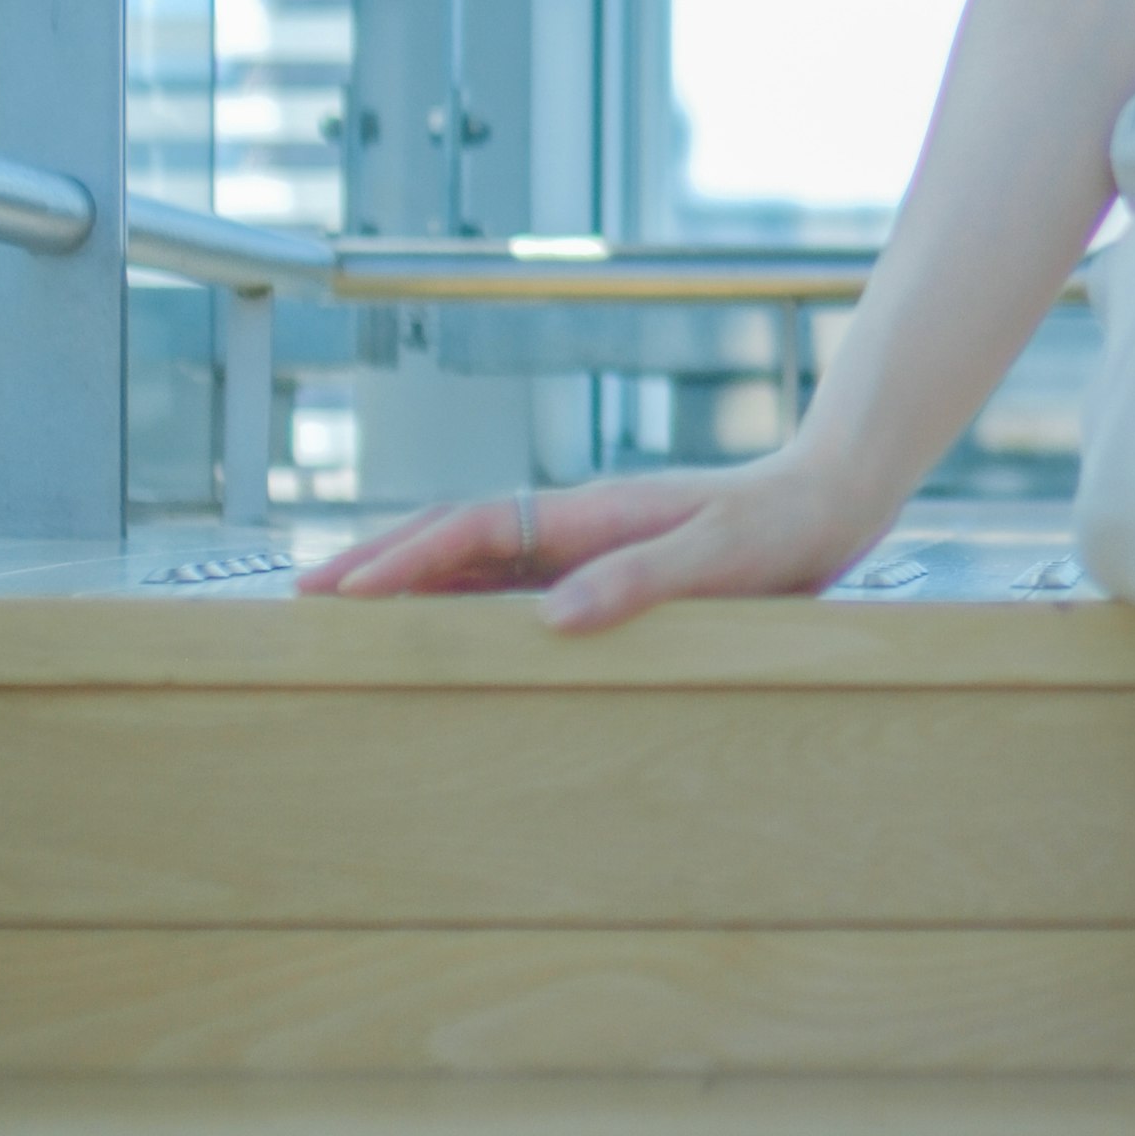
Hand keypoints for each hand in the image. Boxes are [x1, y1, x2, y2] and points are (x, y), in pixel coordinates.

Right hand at [296, 449, 877, 631]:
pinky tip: (448, 633)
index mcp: (590, 515)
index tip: (340, 590)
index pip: (471, 533)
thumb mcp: (718, 558)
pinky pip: (522, 587)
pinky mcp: (610, 571)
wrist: (830, 502)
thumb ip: (641, 582)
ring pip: (479, 565)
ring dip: (414, 585)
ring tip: (348, 619)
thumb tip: (552, 618)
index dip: (401, 560)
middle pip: (454, 541)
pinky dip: (469, 604)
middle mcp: (576, 526)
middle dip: (379, 566)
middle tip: (304, 601)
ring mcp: (588, 547)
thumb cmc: (780, 528)